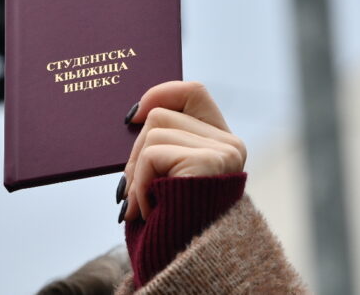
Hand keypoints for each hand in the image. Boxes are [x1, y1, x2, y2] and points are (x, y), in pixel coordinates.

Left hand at [122, 81, 246, 221]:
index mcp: (223, 144)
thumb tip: (132, 117)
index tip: (133, 116)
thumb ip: (163, 146)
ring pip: (152, 133)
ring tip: (142, 204)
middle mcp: (230, 145)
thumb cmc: (171, 227)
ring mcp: (223, 153)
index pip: (193, 92)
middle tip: (129, 188)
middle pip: (161, 116)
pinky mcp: (208, 163)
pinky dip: (139, 185)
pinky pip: (152, 155)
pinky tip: (147, 210)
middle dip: (133, 151)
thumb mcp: (169, 178)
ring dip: (135, 174)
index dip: (161, 93)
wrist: (184, 267)